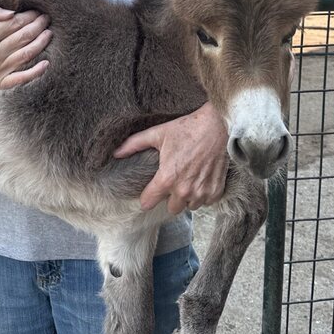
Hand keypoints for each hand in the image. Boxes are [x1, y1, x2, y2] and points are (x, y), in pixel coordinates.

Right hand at [0, 4, 51, 91]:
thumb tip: (12, 13)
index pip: (15, 23)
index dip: (29, 16)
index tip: (37, 11)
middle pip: (23, 37)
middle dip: (38, 26)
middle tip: (47, 19)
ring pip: (26, 54)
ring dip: (41, 43)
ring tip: (49, 34)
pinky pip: (21, 78)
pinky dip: (35, 72)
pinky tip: (46, 64)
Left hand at [113, 102, 228, 214]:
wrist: (217, 126)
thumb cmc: (187, 129)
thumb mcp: (158, 134)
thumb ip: (134, 144)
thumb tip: (115, 153)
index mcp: (167, 179)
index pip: (148, 202)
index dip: (146, 197)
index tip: (149, 192)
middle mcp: (184, 190)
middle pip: (171, 208)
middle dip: (170, 197)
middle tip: (173, 181)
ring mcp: (201, 192)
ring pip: (189, 206)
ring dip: (187, 197)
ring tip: (188, 179)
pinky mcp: (216, 191)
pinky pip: (206, 202)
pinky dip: (203, 194)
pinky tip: (201, 179)